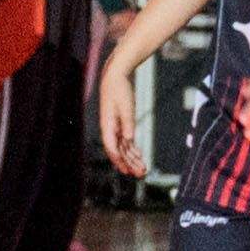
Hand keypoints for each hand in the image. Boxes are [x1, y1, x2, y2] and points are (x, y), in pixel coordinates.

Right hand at [95, 52, 147, 178]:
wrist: (116, 76)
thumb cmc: (119, 89)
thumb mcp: (126, 105)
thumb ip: (127, 123)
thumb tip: (129, 140)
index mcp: (107, 125)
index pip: (111, 147)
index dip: (119, 160)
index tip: (126, 170)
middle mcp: (109, 129)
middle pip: (118, 151)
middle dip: (129, 163)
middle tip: (140, 174)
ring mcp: (114, 127)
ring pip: (123, 148)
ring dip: (132, 159)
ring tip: (142, 170)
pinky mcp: (120, 124)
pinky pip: (126, 141)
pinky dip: (132, 149)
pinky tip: (139, 156)